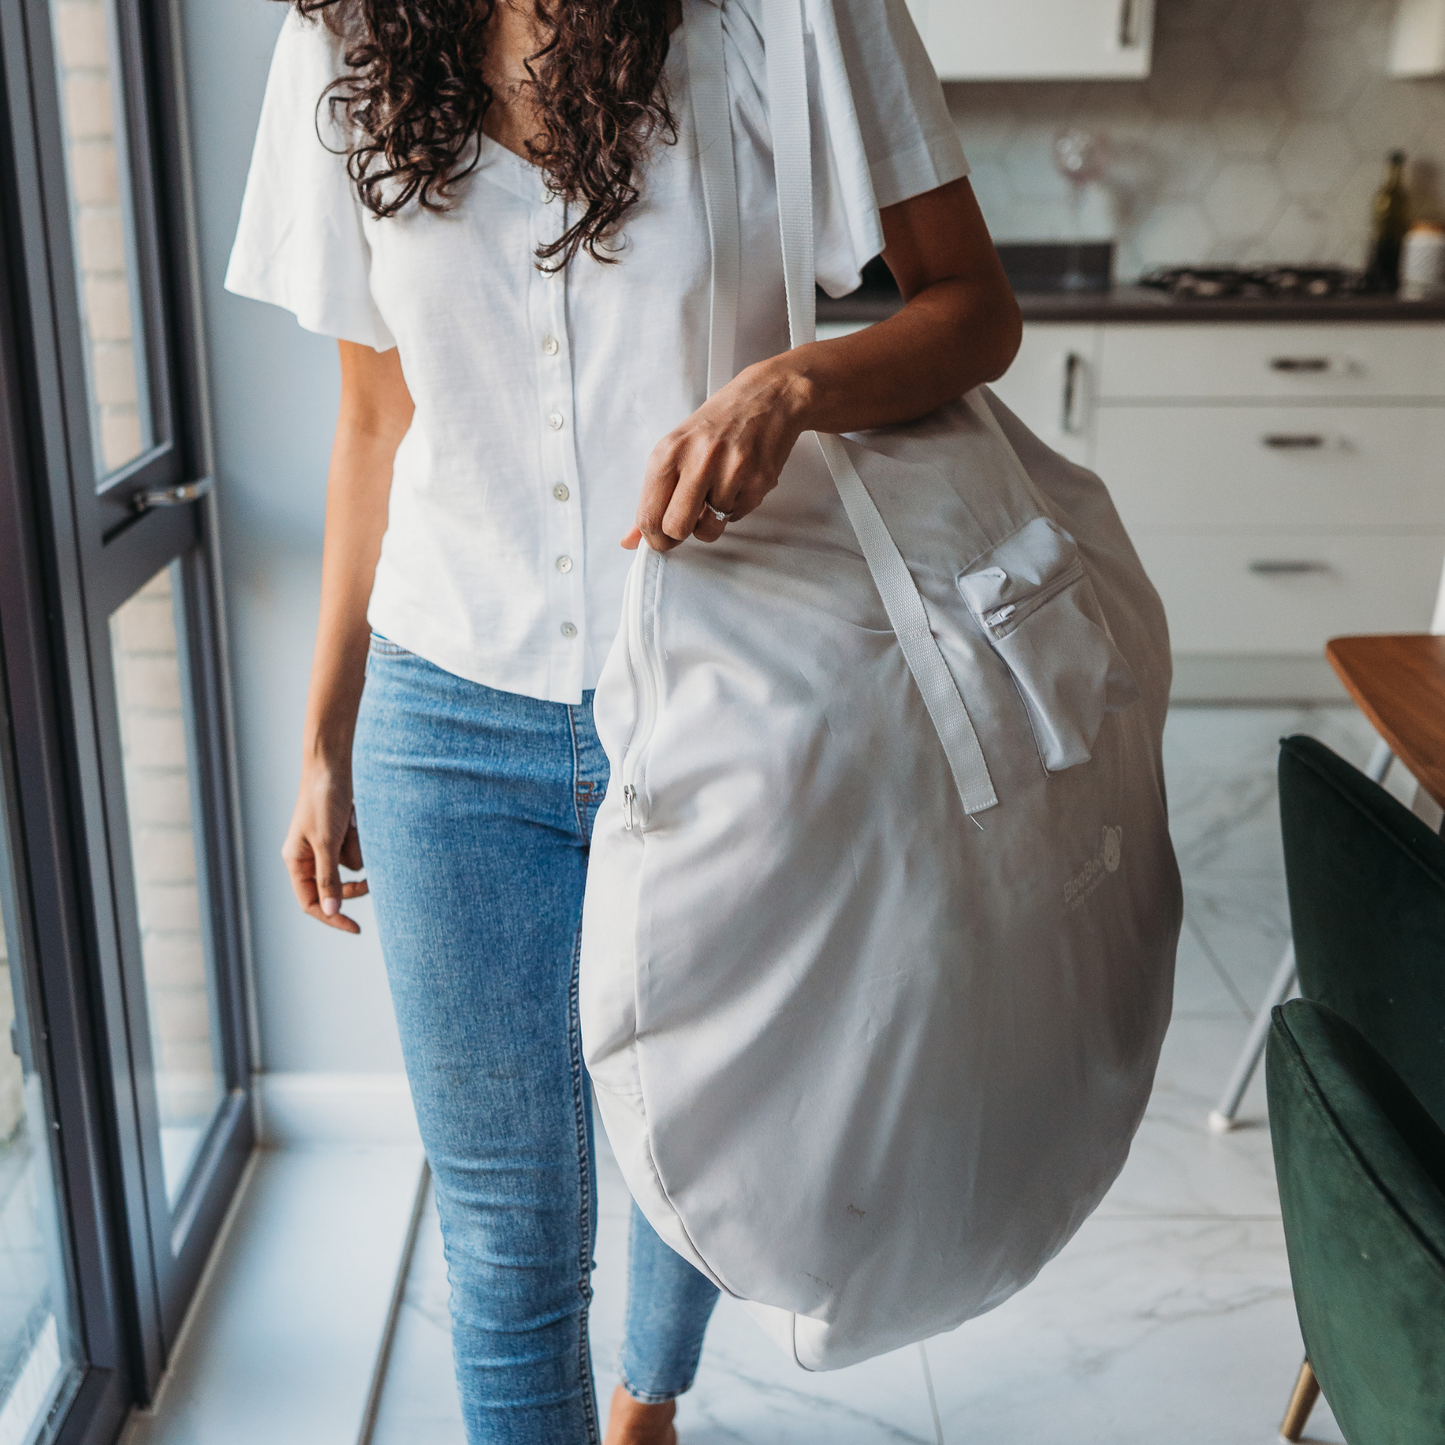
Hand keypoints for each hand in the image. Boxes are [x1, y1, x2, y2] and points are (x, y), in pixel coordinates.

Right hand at [282, 760, 369, 933]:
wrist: (333, 765)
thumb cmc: (324, 800)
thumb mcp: (327, 842)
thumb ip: (329, 878)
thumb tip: (331, 910)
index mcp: (296, 862)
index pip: (311, 903)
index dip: (331, 916)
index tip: (356, 928)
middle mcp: (309, 857)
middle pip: (333, 889)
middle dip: (353, 886)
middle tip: (373, 883)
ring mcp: (326, 845)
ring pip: (350, 867)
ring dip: (358, 852)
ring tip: (354, 828)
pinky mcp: (341, 833)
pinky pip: (356, 849)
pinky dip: (361, 840)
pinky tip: (357, 820)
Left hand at [623, 357, 811, 550]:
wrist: (768, 397)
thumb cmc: (719, 422)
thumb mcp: (676, 450)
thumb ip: (653, 496)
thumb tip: (630, 539)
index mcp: (669, 453)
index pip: (648, 516)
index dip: (653, 537)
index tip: (660, 538)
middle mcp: (698, 460)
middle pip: (676, 528)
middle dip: (681, 533)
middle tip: (688, 521)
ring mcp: (731, 471)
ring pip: (709, 529)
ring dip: (711, 520)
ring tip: (717, 492)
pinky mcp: (759, 481)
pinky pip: (737, 517)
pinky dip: (735, 507)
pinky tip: (738, 482)